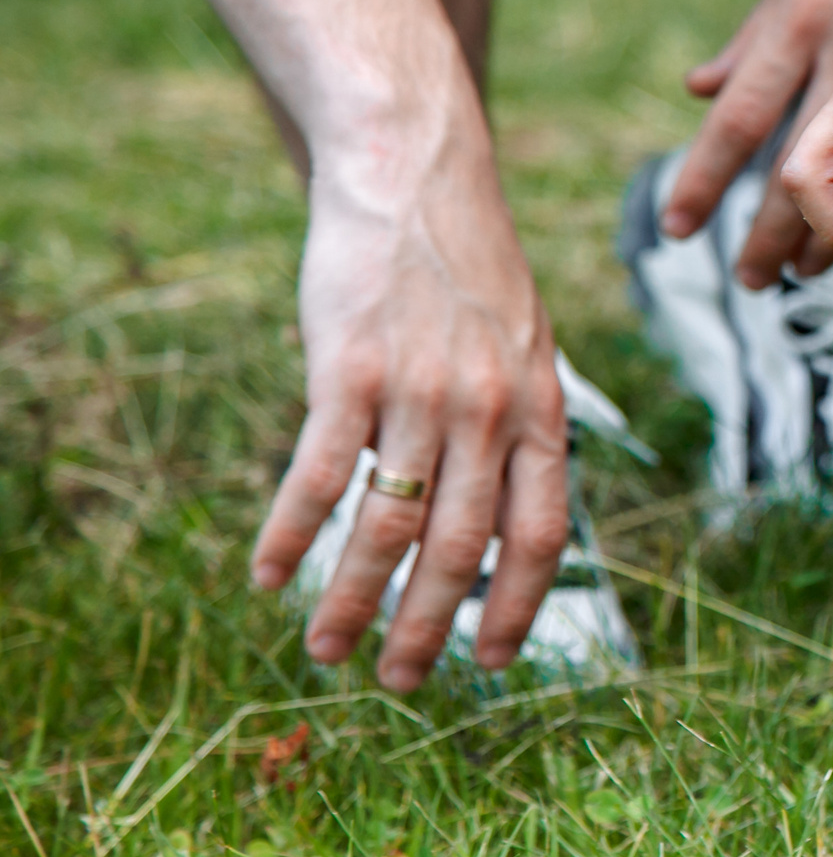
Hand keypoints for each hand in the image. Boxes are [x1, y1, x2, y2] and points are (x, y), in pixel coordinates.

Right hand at [248, 106, 568, 693]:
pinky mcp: (352, 369)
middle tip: (399, 681)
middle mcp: (488, 411)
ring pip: (387, 527)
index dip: (517, 607)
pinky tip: (268, 576)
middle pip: (460, 549)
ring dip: (350, 600)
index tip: (490, 662)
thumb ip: (517, 429)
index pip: (540, 536)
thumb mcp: (526, 348)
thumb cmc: (469, 270)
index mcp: (538, 411)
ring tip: (323, 650)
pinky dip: (291, 534)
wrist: (417, 175)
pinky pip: (319, 474)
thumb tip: (503, 523)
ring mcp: (420, 391)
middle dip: (427, 628)